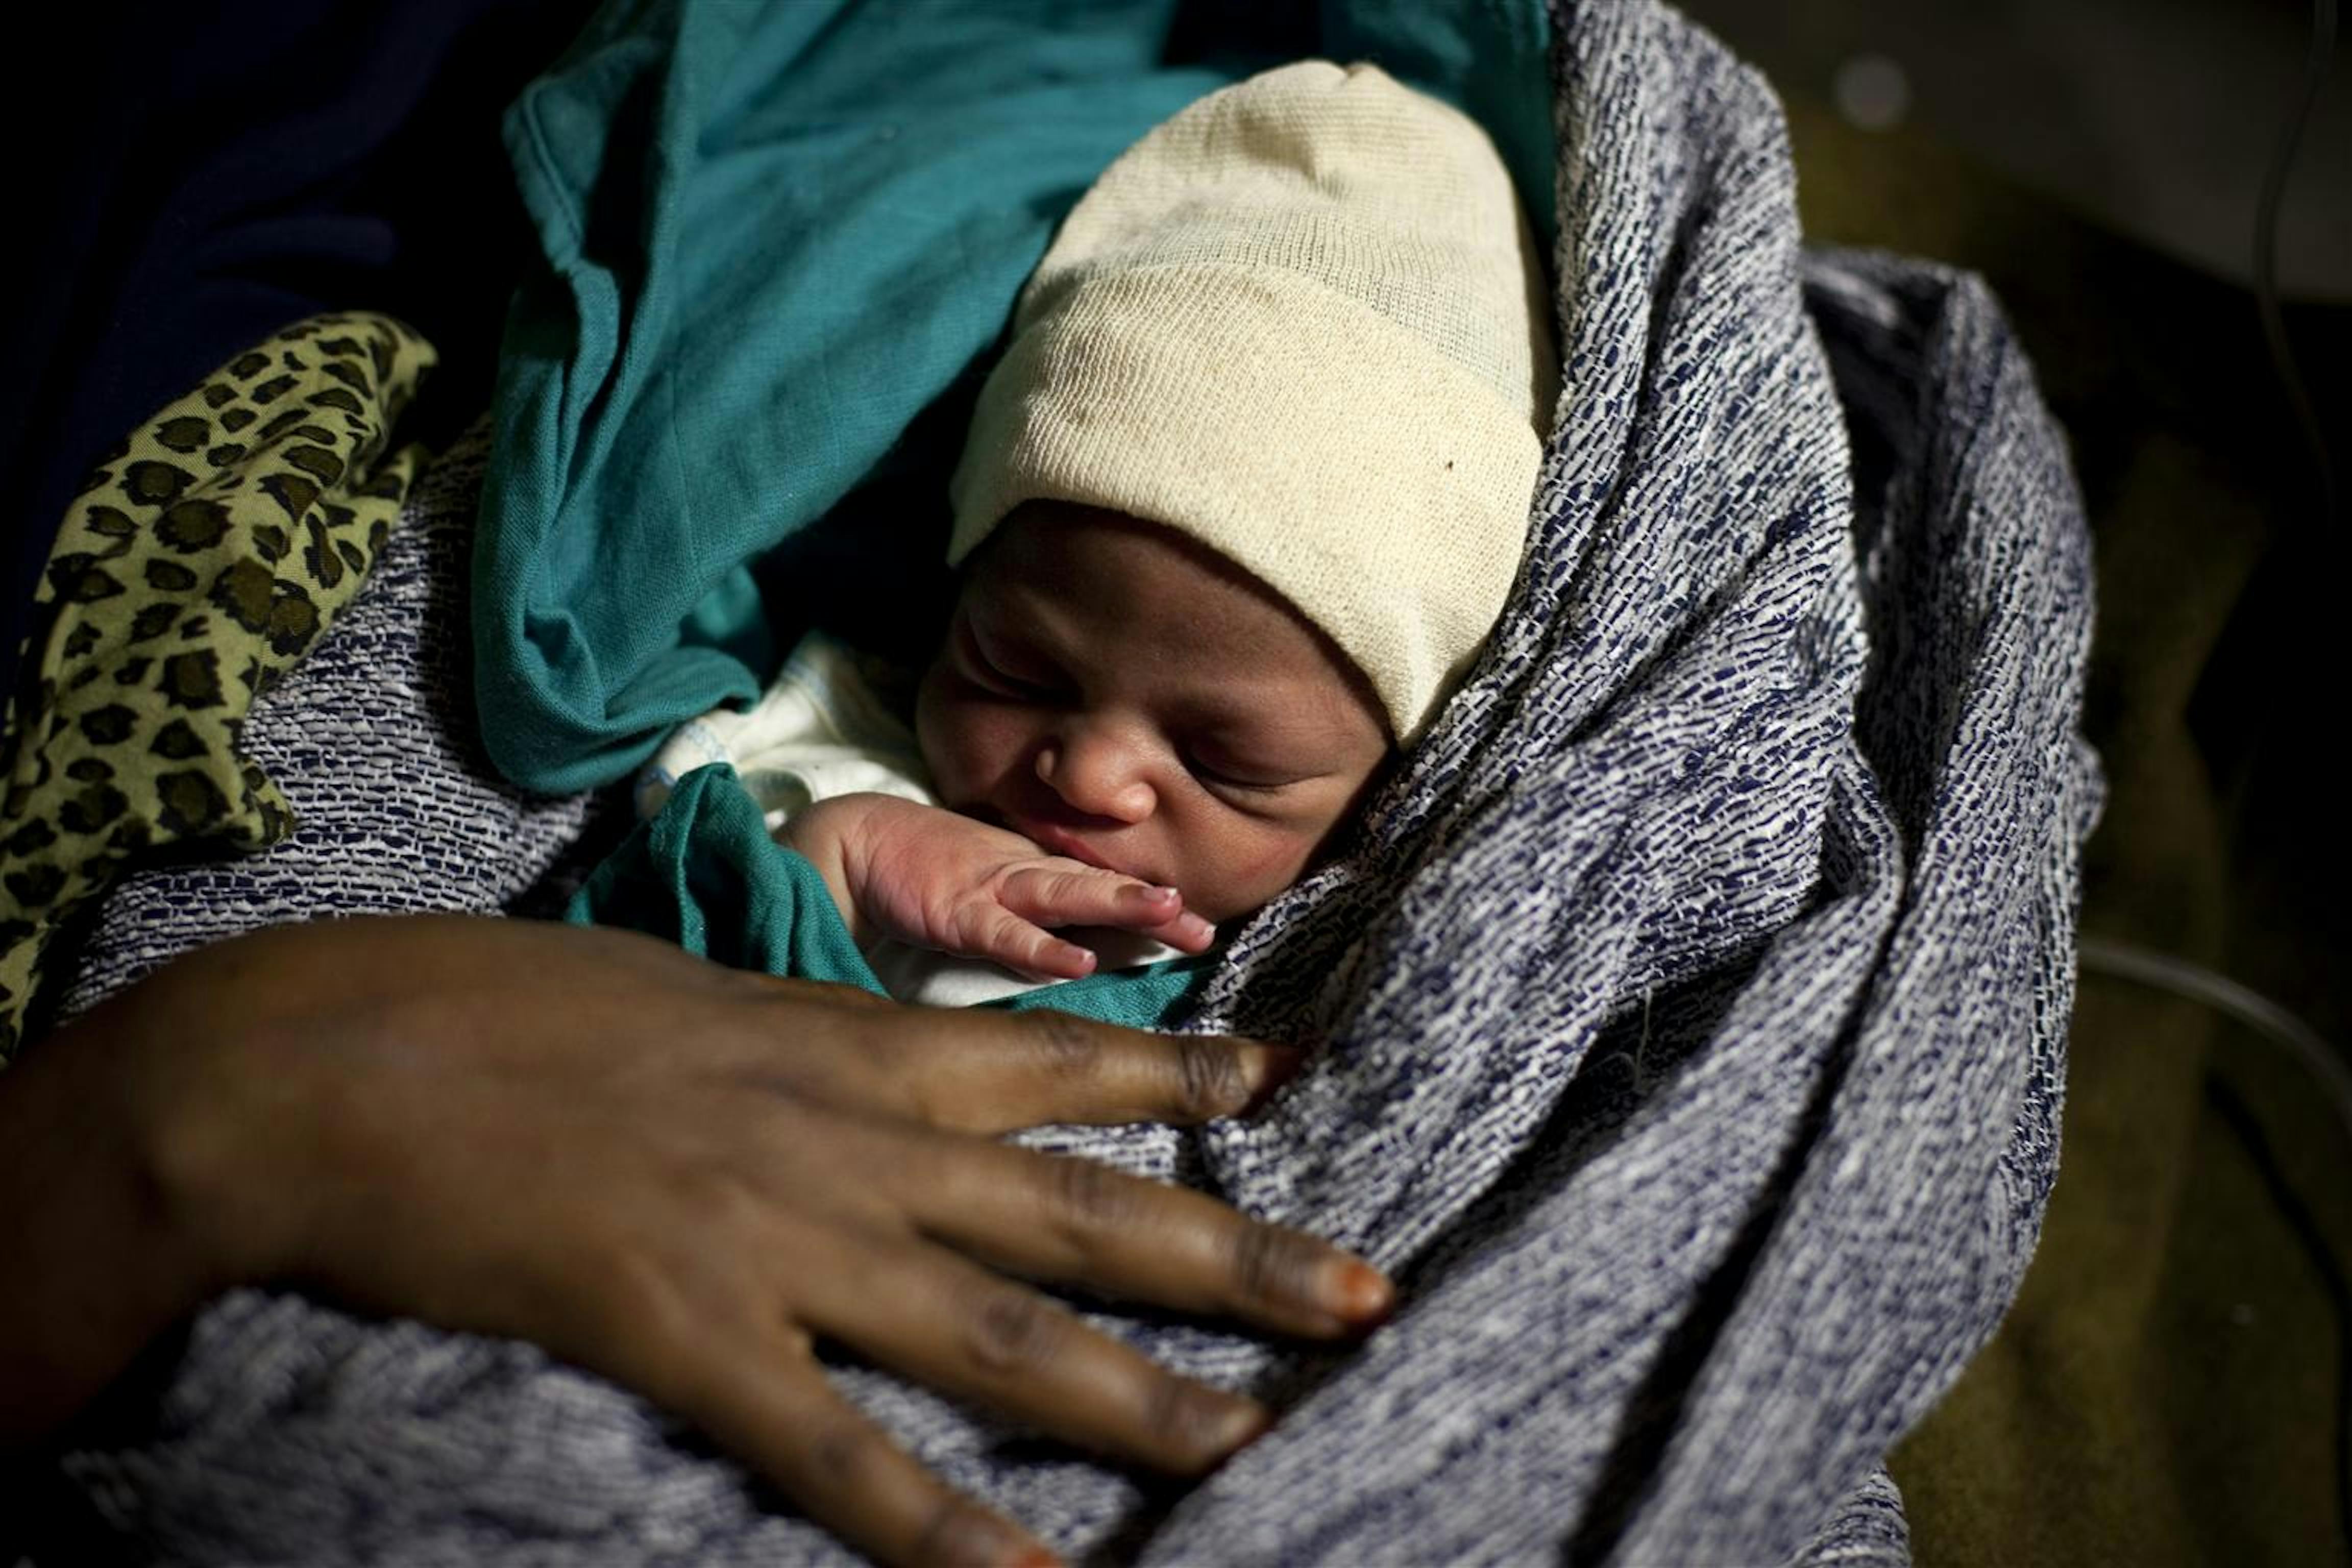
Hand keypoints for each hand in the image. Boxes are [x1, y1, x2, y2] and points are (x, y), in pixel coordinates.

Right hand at [0, 916, 1387, 1567]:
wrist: (322, 1060)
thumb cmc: (484, 1013)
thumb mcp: (671, 998)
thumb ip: (779, 1044)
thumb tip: (838, 1074)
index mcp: (834, 1041)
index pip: (1049, 1052)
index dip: (1173, 1060)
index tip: (1278, 1067)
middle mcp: (842, 1137)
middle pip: (1080, 1205)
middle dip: (1233, 1253)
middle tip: (1365, 1298)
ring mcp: (775, 1238)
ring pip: (1001, 1332)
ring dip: (1140, 1399)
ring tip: (1259, 1446)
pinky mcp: (681, 1330)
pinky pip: (838, 1451)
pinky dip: (940, 1529)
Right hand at [788, 793, 1215, 979]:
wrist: (860, 842)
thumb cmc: (931, 870)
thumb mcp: (997, 888)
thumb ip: (1042, 913)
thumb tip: (1092, 946)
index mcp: (1041, 872)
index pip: (1109, 888)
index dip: (1157, 908)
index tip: (1207, 929)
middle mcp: (1030, 876)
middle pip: (1104, 888)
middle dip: (1157, 908)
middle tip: (1207, 928)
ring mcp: (996, 890)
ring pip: (1068, 895)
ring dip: (1120, 903)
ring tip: (1169, 912)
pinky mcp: (959, 911)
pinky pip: (1006, 933)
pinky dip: (1041, 947)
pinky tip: (1078, 962)